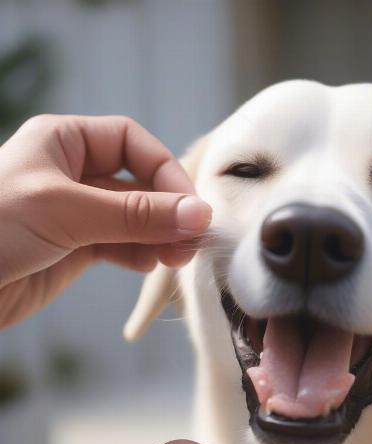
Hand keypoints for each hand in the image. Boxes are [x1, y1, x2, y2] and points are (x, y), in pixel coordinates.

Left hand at [0, 114, 209, 328]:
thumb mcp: (65, 210)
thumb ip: (135, 214)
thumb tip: (199, 215)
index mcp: (64, 142)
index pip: (133, 144)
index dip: (165, 171)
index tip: (189, 207)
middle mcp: (73, 174)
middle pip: (139, 184)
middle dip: (167, 211)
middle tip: (192, 241)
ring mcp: (77, 214)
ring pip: (135, 219)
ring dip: (159, 237)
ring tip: (176, 259)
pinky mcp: (76, 249)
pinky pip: (121, 246)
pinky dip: (140, 255)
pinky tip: (150, 264)